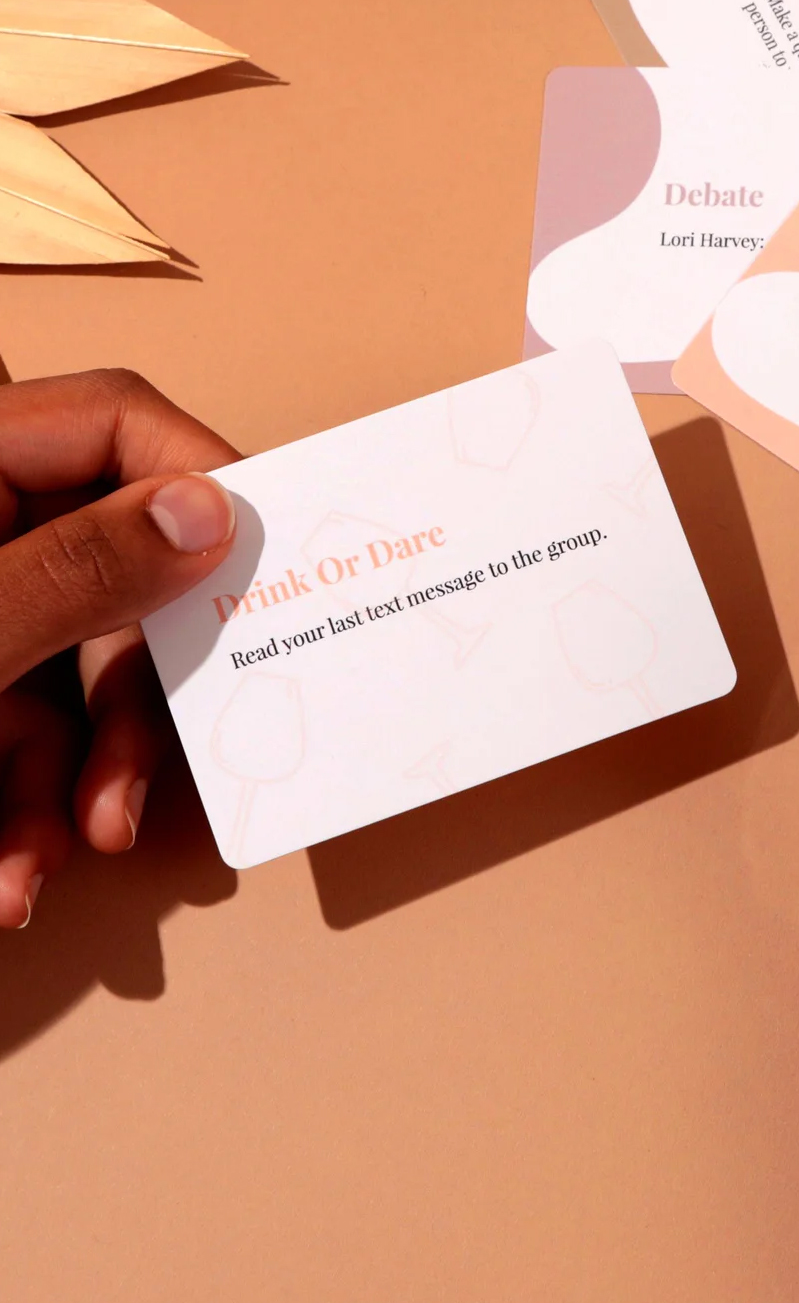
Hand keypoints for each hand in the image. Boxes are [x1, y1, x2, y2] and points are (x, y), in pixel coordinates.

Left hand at [0, 369, 237, 927]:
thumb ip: (79, 569)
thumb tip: (211, 510)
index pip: (111, 422)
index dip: (202, 475)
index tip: (267, 557)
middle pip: (109, 566)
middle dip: (131, 692)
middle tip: (156, 776)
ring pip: (66, 672)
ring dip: (74, 780)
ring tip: (49, 864)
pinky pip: (11, 731)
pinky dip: (19, 808)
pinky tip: (4, 880)